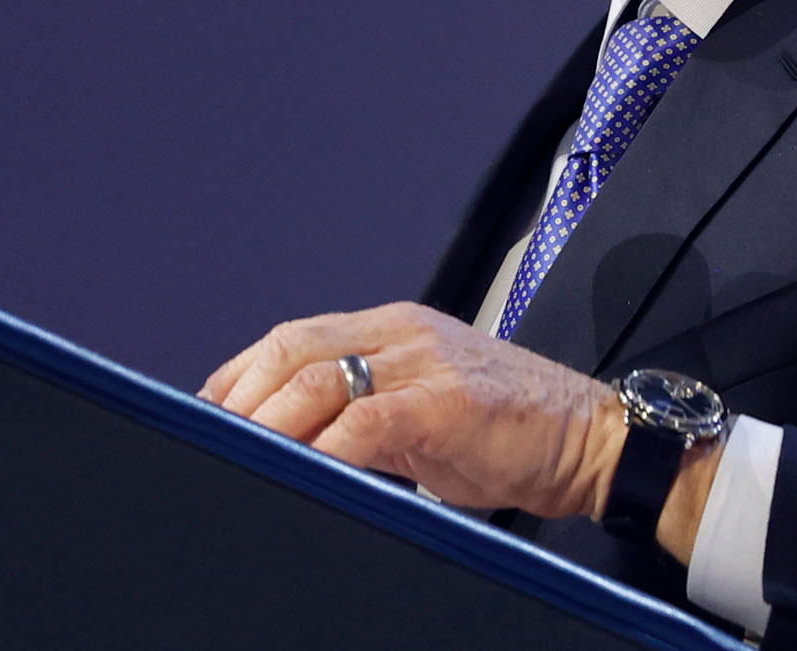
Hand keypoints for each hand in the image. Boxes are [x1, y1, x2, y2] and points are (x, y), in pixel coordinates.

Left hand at [200, 304, 720, 559]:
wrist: (592, 437)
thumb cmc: (509, 432)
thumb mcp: (423, 411)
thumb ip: (363, 414)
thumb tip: (291, 447)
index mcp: (395, 327)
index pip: (293, 337)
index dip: (239, 375)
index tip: (204, 416)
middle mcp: (405, 333)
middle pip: (293, 349)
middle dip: (241, 400)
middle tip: (210, 445)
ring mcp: (428, 362)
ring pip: (319, 378)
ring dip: (270, 424)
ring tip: (243, 459)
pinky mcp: (449, 402)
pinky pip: (368, 419)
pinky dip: (326, 447)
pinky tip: (307, 470)